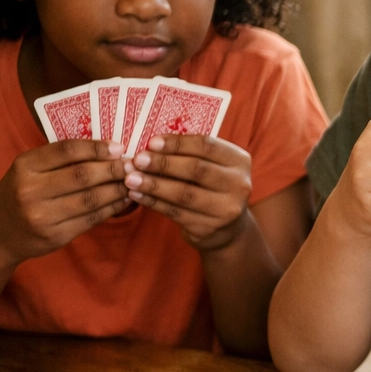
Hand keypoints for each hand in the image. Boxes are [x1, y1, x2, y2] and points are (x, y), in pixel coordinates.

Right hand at [0, 141, 129, 268]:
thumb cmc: (21, 193)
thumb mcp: (29, 170)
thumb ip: (60, 160)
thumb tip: (109, 150)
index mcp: (25, 166)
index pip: (66, 151)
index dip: (96, 148)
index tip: (120, 148)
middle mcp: (31, 190)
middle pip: (82, 175)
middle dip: (114, 169)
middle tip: (134, 165)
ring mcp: (42, 216)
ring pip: (91, 199)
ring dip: (118, 189)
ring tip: (134, 181)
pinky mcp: (55, 236)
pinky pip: (92, 219)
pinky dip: (113, 208)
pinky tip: (124, 200)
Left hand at [125, 135, 254, 251]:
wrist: (227, 228)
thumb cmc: (211, 187)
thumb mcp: (212, 166)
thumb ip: (191, 154)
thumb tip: (150, 145)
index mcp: (240, 161)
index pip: (207, 146)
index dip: (178, 143)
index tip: (152, 142)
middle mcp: (239, 185)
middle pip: (196, 169)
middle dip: (163, 164)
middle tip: (137, 160)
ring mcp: (226, 209)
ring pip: (184, 194)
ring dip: (153, 185)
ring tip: (130, 178)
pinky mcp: (210, 228)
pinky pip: (176, 213)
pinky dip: (153, 202)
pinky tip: (136, 195)